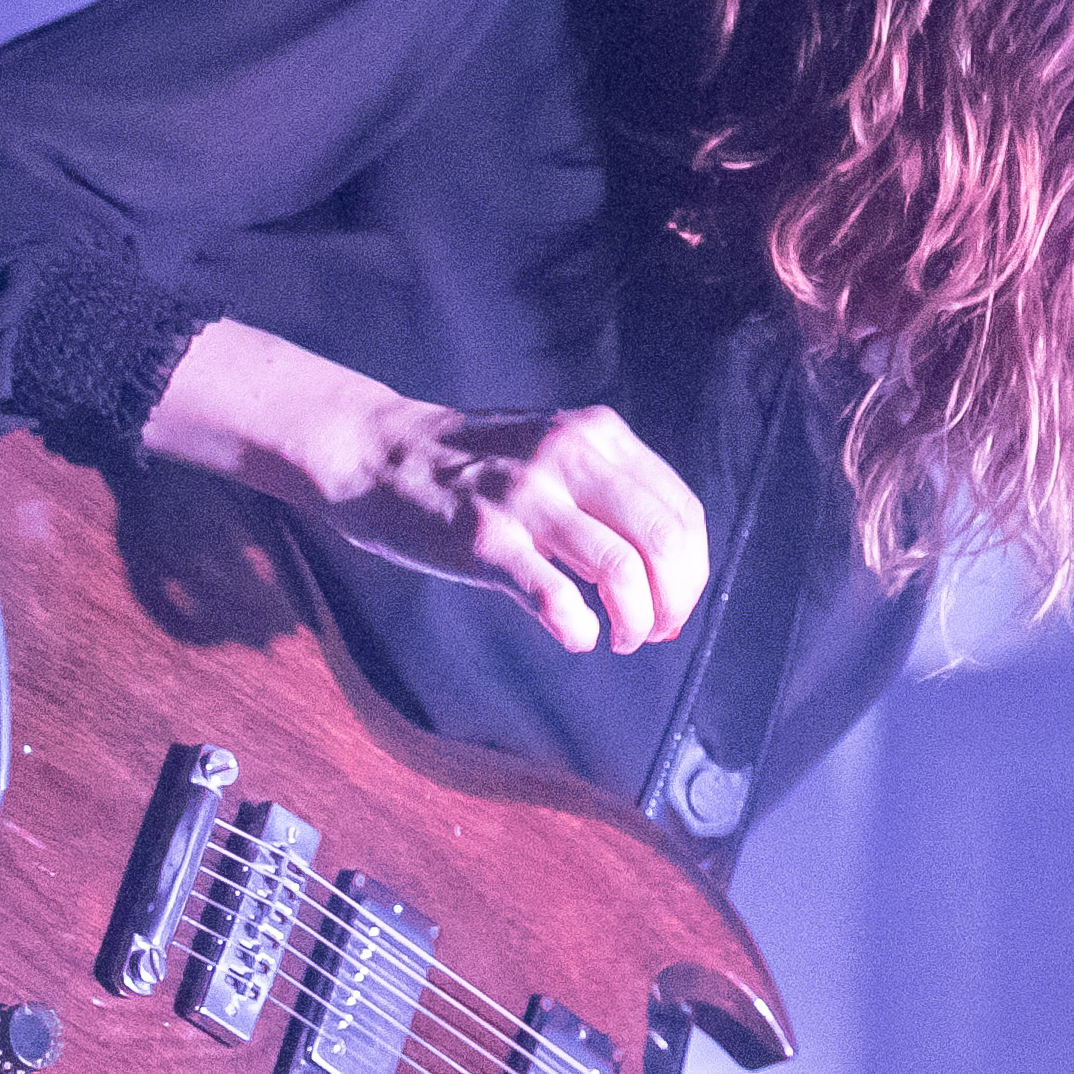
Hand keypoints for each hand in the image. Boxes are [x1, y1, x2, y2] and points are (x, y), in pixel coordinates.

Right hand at [142, 320, 706, 653]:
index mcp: (597, 436)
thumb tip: (666, 563)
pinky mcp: (487, 539)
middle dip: (674, 603)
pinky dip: (580, 630)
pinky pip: (558, 598)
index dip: (693, 572)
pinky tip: (574, 635)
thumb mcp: (554, 450)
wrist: (380, 453)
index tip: (674, 605)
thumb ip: (608, 488)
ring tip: (620, 638)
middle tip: (655, 631)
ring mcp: (527, 496)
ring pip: (623, 571)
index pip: (682, 512)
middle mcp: (570, 456)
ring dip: (634, 622)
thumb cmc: (473, 465)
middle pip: (666, 542)